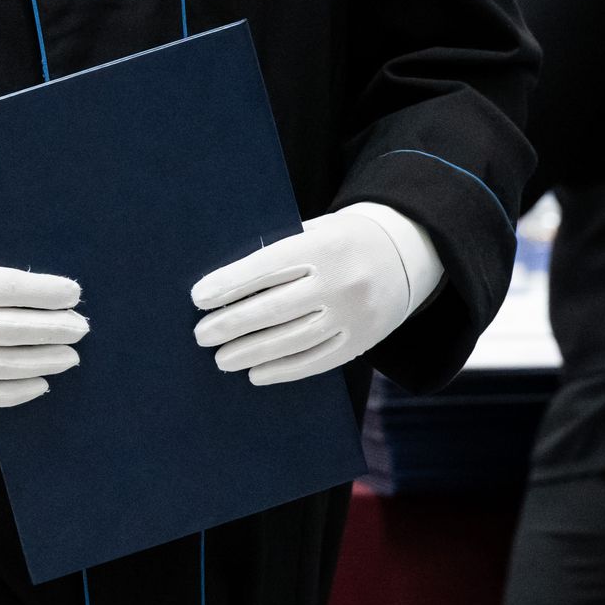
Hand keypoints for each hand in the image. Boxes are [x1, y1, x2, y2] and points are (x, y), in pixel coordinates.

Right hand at [0, 245, 86, 408]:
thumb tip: (33, 287)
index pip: (10, 289)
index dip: (47, 293)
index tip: (74, 293)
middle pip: (14, 330)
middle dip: (55, 329)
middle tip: (81, 327)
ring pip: (4, 366)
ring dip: (44, 362)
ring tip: (69, 356)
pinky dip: (15, 392)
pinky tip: (39, 383)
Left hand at [191, 208, 412, 386]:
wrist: (406, 253)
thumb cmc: (343, 239)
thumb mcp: (316, 230)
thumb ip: (280, 253)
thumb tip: (226, 286)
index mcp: (324, 245)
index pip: (267, 267)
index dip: (230, 283)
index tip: (198, 298)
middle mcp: (340, 281)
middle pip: (275, 308)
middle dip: (232, 324)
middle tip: (201, 335)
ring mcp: (353, 314)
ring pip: (292, 340)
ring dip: (251, 352)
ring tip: (221, 359)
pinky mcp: (362, 341)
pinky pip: (317, 361)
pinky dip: (283, 370)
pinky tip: (256, 373)